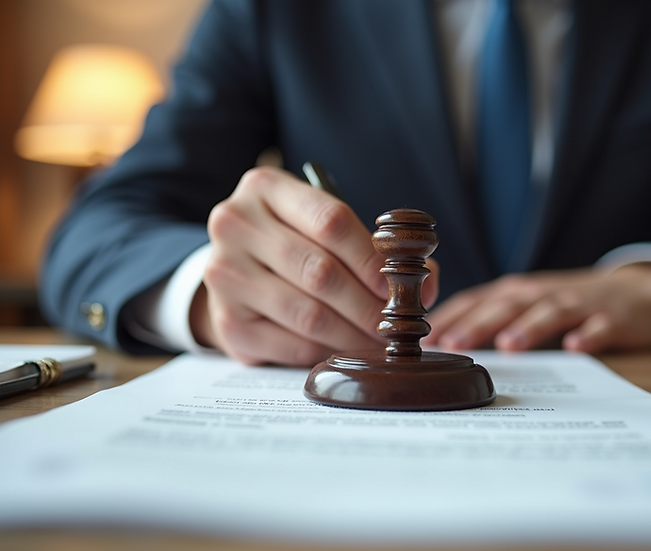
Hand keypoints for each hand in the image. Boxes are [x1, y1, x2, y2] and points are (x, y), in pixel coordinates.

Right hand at [190, 166, 438, 365]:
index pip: (330, 220)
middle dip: (369, 305)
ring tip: (380, 343)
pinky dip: (327, 352)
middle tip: (397, 326)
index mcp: (265, 187)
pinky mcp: (226, 322)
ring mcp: (223, 274)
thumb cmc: (294, 242)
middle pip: (320, 271)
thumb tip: (426, 287)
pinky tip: (346, 351)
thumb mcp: (324, 227)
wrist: (234, 270)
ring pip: (308, 314)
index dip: (371, 257)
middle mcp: (235, 225)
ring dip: (354, 334)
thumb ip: (375, 249)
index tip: (399, 286)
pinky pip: (291, 344)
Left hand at [425, 264, 650, 353]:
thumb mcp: (527, 305)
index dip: (450, 316)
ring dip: (529, 327)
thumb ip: (488, 319)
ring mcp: (579, 304)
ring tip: (508, 345)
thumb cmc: (569, 302)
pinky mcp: (612, 318)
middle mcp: (542, 293)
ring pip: (550, 312)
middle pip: (507, 306)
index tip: (423, 337)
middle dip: (478, 323)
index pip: (477, 299)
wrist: (639, 290)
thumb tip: (439, 344)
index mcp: (518, 292)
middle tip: (453, 344)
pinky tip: (576, 347)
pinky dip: (588, 335)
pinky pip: (599, 326)